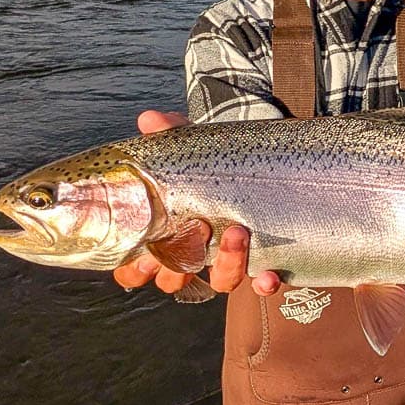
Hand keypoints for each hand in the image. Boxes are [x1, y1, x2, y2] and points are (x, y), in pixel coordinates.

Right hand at [113, 109, 281, 295]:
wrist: (261, 161)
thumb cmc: (213, 162)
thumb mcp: (192, 147)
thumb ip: (170, 134)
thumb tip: (150, 119)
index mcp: (166, 235)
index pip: (135, 268)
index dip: (135, 269)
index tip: (145, 254)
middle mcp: (194, 254)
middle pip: (175, 280)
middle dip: (181, 265)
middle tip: (195, 231)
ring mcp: (228, 262)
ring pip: (220, 281)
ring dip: (227, 265)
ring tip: (238, 232)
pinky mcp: (261, 263)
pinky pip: (261, 284)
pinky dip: (264, 284)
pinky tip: (269, 276)